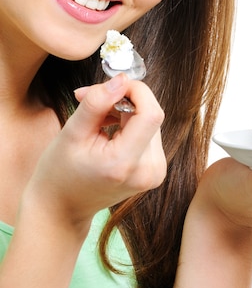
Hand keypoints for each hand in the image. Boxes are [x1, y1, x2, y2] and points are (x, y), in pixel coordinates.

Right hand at [22, 73, 165, 226]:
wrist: (63, 209)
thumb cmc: (60, 173)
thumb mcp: (71, 133)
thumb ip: (96, 103)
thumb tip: (121, 79)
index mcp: (125, 164)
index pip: (151, 113)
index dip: (136, 91)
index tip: (112, 85)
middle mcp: (148, 171)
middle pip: (150, 115)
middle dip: (123, 100)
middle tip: (89, 100)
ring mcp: (155, 173)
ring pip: (149, 122)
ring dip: (125, 112)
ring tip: (96, 121)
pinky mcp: (155, 171)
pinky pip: (148, 134)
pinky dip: (130, 125)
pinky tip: (108, 132)